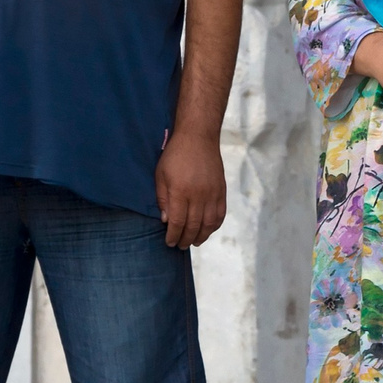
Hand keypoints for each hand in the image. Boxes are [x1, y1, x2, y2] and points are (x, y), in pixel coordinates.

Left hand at [155, 130, 227, 247]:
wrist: (198, 137)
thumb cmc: (175, 155)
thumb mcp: (160, 175)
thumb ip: (163, 199)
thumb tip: (166, 221)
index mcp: (181, 191)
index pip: (177, 222)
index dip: (173, 236)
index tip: (169, 243)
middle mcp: (198, 195)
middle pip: (193, 226)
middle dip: (186, 239)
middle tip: (180, 246)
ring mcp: (212, 193)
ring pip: (209, 224)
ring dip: (201, 236)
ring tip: (194, 242)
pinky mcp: (221, 190)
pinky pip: (220, 214)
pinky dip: (214, 226)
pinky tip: (208, 230)